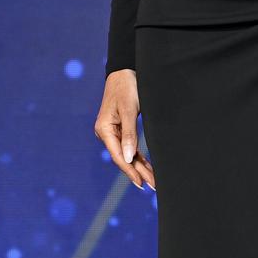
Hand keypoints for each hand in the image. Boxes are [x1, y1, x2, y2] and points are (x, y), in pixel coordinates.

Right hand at [93, 68, 153, 191]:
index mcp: (104, 129)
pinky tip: (147, 168)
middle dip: (138, 172)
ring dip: (140, 167)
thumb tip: (128, 158)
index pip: (118, 155)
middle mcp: (106, 132)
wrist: (125, 71)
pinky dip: (138, 157)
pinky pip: (129, 147)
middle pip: (123, 157)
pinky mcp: (120, 129)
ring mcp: (112, 132)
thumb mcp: (129, 110)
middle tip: (154, 186)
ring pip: (127, 154)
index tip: (141, 183)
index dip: (129, 170)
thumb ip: (129, 134)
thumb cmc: (126, 88)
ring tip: (153, 181)